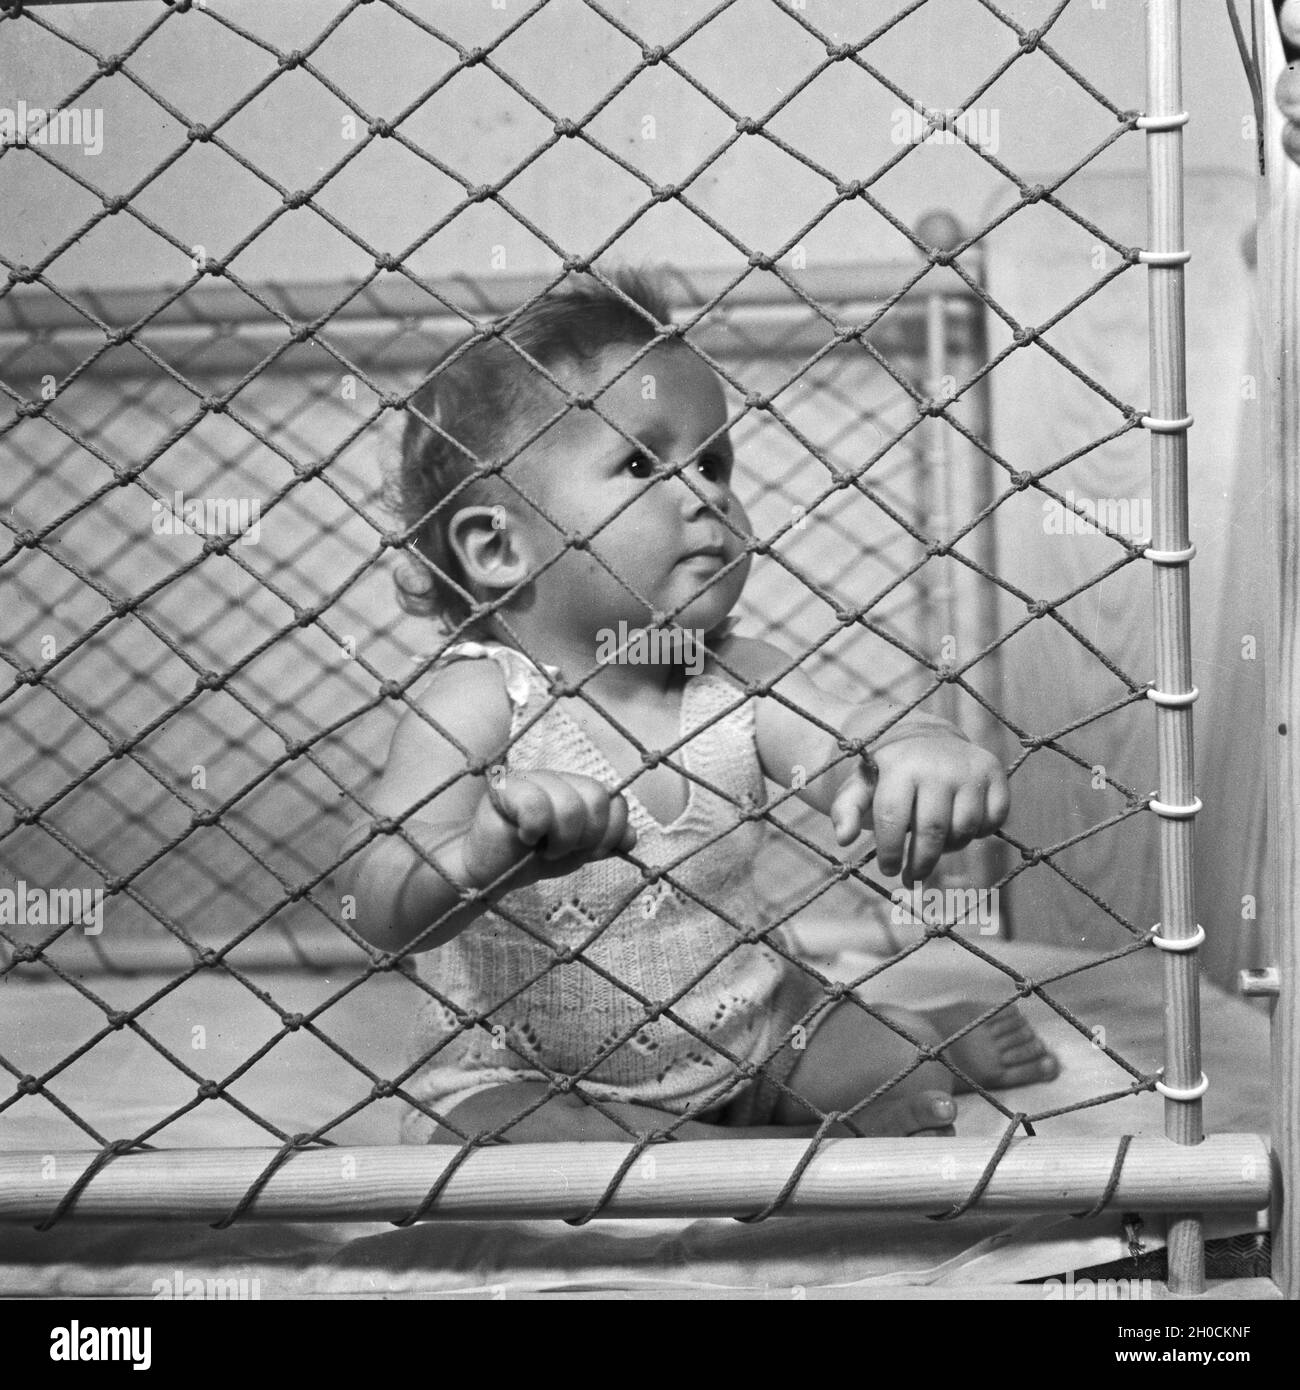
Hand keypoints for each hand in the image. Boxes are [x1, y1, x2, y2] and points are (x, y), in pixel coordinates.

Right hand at [461, 769, 635, 887]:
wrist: (490, 872)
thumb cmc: (531, 858)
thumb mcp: (578, 853)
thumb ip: (605, 841)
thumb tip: (630, 838)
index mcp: (580, 790)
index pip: (616, 801)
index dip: (609, 833)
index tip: (588, 852)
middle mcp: (559, 778)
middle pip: (597, 798)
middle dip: (586, 836)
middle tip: (562, 851)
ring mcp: (532, 778)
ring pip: (570, 805)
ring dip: (559, 840)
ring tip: (542, 847)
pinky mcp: (505, 786)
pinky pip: (535, 806)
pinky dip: (534, 830)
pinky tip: (524, 837)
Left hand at [829, 736, 1008, 885]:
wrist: (926, 739)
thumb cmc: (888, 774)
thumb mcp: (861, 786)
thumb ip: (846, 810)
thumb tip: (844, 838)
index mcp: (901, 765)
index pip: (894, 819)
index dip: (891, 852)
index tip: (888, 870)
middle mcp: (939, 764)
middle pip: (932, 831)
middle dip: (920, 862)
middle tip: (912, 877)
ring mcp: (970, 767)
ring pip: (964, 829)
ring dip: (948, 849)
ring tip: (932, 849)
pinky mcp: (995, 772)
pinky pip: (994, 819)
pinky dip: (978, 832)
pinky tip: (959, 829)